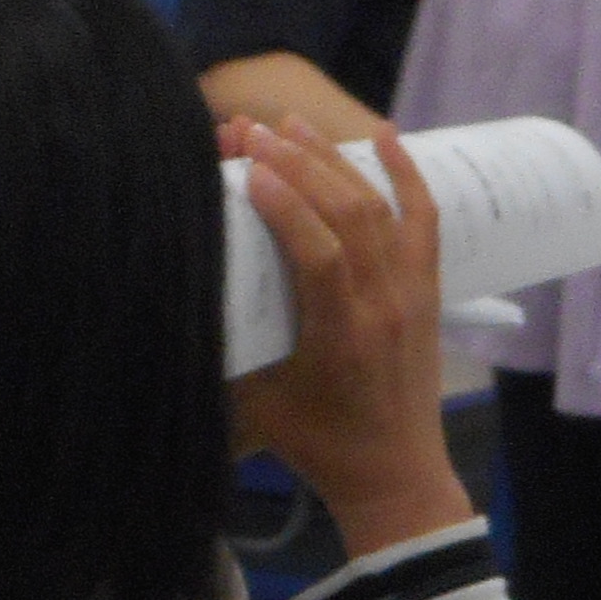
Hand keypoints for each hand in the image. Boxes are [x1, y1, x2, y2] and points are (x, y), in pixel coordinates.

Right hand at [228, 116, 469, 554]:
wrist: (396, 476)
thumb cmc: (319, 445)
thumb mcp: (259, 407)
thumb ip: (224, 354)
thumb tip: (173, 298)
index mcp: (342, 337)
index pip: (319, 254)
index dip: (285, 205)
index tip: (247, 167)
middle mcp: (384, 306)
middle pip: (348, 216)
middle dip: (299, 163)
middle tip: (253, 130)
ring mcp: (411, 294)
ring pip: (378, 208)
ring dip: (333, 160)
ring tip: (291, 123)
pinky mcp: (427, 290)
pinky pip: (423, 220)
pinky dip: (405, 173)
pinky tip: (382, 135)